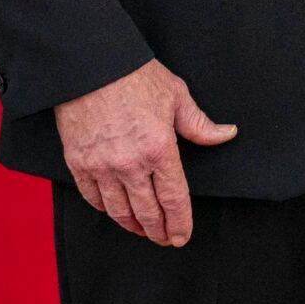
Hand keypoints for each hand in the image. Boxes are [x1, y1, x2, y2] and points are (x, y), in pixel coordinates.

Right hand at [54, 58, 235, 246]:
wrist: (91, 64)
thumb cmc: (135, 76)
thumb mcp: (177, 95)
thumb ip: (200, 124)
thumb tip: (226, 134)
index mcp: (159, 149)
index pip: (174, 199)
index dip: (180, 223)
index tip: (182, 236)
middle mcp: (130, 164)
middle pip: (147, 212)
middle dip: (158, 231)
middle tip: (164, 239)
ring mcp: (101, 166)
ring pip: (119, 211)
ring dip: (133, 225)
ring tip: (142, 230)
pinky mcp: (78, 163)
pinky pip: (92, 197)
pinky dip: (105, 209)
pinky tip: (114, 211)